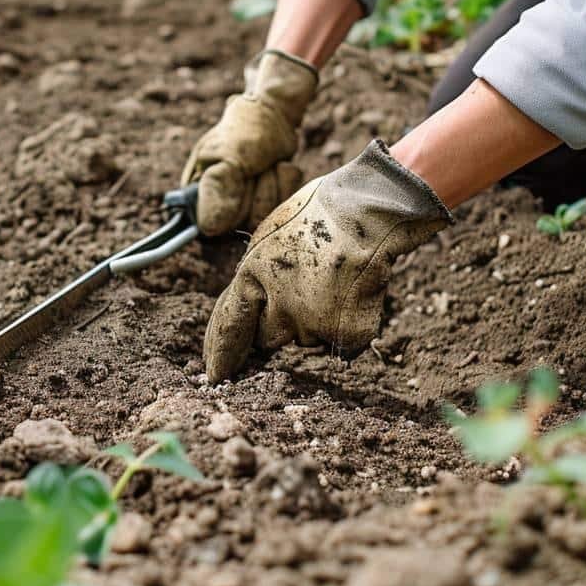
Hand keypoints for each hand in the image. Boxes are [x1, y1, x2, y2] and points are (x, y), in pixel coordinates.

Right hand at [182, 49, 317, 235]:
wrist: (271, 115)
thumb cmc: (242, 132)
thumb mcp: (226, 156)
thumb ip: (217, 190)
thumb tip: (209, 229)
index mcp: (198, 197)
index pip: (214, 226)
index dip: (232, 204)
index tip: (237, 175)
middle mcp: (221, 209)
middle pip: (246, 222)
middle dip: (256, 189)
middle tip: (252, 165)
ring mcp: (247, 209)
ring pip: (269, 217)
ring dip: (273, 183)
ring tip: (265, 164)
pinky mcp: (271, 205)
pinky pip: (287, 206)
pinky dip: (287, 181)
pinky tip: (278, 166)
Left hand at [204, 140, 452, 381]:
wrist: (369, 211)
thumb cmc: (319, 216)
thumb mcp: (270, 239)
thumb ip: (254, 279)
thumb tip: (246, 314)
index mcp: (252, 276)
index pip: (230, 325)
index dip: (221, 352)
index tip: (216, 374)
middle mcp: (279, 305)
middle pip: (268, 339)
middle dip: (279, 324)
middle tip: (303, 291)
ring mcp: (314, 322)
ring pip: (305, 338)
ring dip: (314, 320)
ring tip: (332, 280)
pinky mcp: (345, 334)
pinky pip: (337, 343)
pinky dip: (345, 324)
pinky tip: (351, 292)